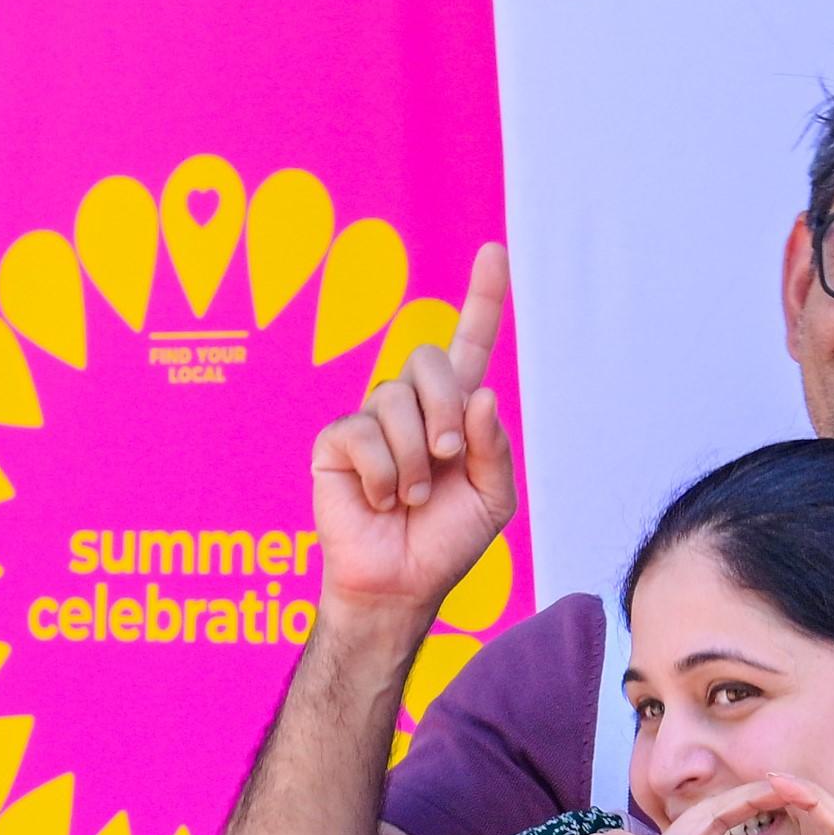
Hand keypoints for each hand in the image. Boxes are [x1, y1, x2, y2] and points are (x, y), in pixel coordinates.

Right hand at [307, 241, 516, 619]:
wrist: (402, 582)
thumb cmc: (446, 540)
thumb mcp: (492, 498)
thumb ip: (494, 447)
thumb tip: (482, 395)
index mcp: (456, 411)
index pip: (471, 344)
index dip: (484, 299)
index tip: (497, 252)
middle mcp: (411, 404)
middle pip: (431, 358)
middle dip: (446, 410)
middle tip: (446, 458)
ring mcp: (370, 419)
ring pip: (396, 400)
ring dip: (414, 459)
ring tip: (410, 496)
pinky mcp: (335, 441)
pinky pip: (364, 435)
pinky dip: (382, 476)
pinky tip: (379, 500)